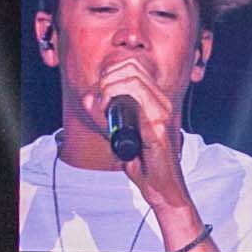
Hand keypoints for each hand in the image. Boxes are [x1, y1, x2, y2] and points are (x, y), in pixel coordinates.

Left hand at [81, 55, 196, 225]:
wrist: (160, 185)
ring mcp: (162, 112)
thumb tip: (89, 96)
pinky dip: (113, 102)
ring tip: (103, 107)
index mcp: (156, 100)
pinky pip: (134, 102)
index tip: (99, 94)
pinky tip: (108, 116)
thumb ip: (104, 114)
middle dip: (107, 78)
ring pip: (132, 78)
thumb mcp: (117, 132)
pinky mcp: (158, 127)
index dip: (110, 73)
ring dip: (109, 88)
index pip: (133, 66)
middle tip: (100, 101)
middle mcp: (162, 102)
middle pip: (132, 66)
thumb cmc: (143, 162)